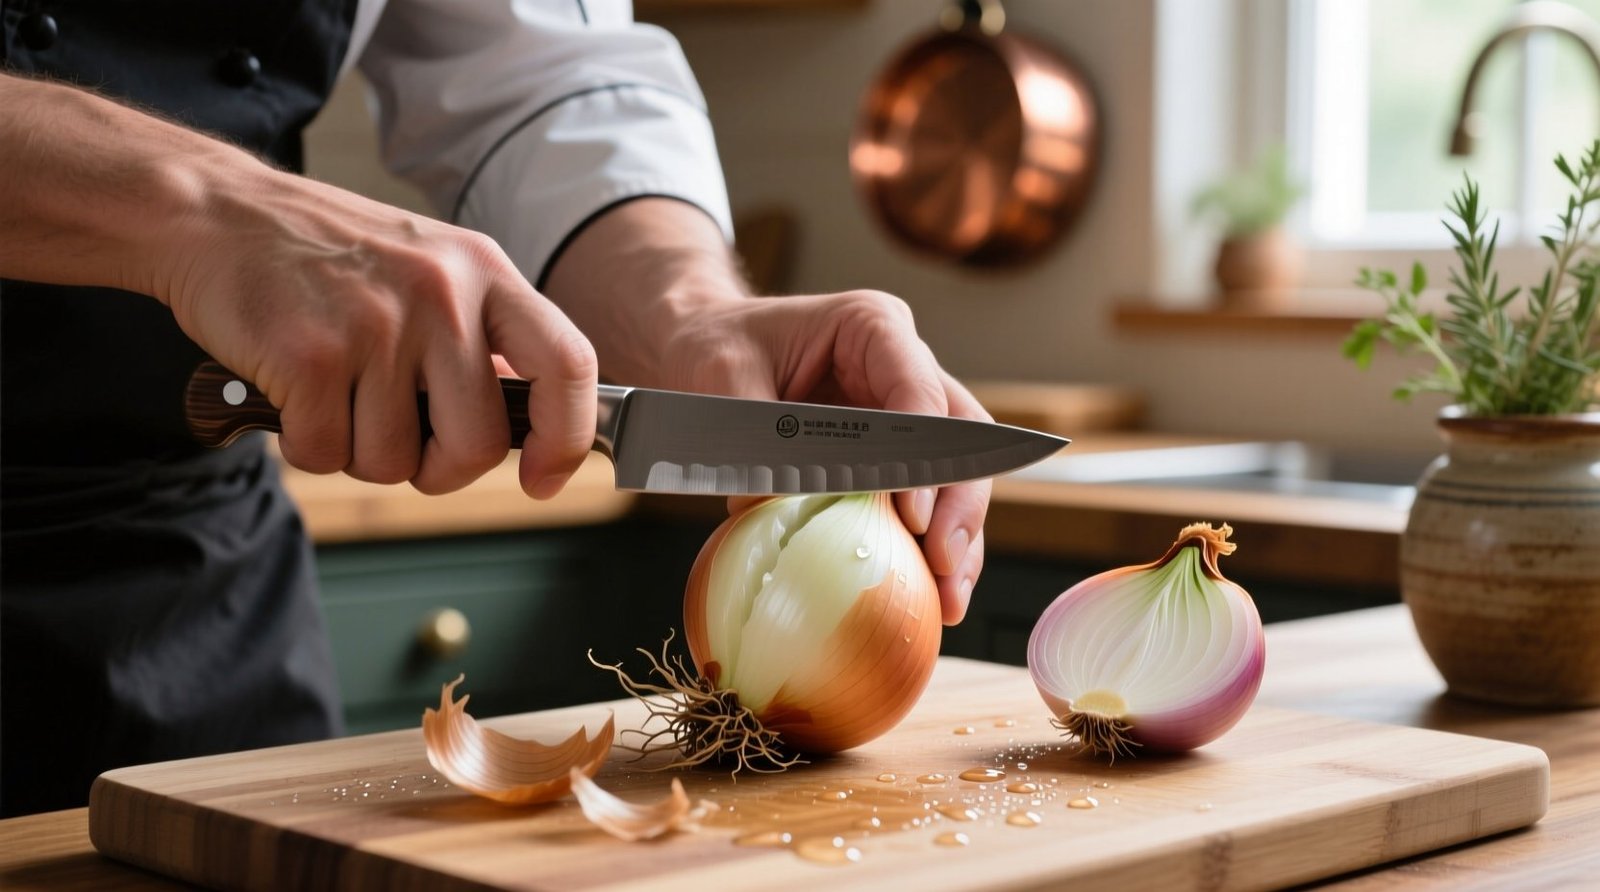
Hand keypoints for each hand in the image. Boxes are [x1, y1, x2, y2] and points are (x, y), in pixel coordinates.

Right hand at [164, 168, 597, 497]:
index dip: (565, 439)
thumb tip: (533, 420)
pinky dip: (306, 444)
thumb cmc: (330, 255)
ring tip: (335, 390)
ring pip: (393, 462)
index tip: (543, 478)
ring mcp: (377, 324)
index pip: (568, 364)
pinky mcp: (310, 356)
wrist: (217, 212)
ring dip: (358, 450)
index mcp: (485, 272)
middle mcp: (442, 294)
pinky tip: (293, 391)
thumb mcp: (432, 267)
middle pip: (477, 445)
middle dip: (438, 468)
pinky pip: (326, 456)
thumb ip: (485, 335)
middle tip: (401, 439)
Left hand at [656, 291, 992, 625]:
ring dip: (958, 536)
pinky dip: (930, 546)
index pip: (919, 390)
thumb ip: (754, 438)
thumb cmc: (716, 347)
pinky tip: (931, 593)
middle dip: (959, 503)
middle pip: (958, 435)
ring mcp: (902, 412)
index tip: (912, 515)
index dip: (923, 457)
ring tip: (948, 596)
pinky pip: (926, 499)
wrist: (701, 347)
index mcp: (873, 328)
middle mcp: (902, 367)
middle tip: (943, 561)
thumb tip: (767, 510)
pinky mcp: (890, 455)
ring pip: (956, 472)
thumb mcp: (724, 377)